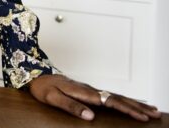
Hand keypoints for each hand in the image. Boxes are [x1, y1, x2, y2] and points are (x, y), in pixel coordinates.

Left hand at [28, 74, 160, 121]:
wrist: (36, 75)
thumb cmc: (43, 87)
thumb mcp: (53, 98)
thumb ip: (71, 106)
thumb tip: (91, 115)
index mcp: (83, 91)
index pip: (110, 101)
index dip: (127, 109)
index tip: (141, 116)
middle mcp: (90, 89)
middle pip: (118, 97)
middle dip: (137, 106)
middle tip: (155, 114)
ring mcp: (90, 89)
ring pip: (116, 95)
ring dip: (134, 103)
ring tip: (150, 109)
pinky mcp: (88, 90)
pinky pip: (110, 96)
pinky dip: (123, 100)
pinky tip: (129, 103)